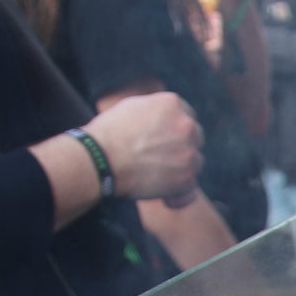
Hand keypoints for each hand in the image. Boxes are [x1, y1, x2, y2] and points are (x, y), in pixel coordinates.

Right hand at [88, 91, 204, 207]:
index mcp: (173, 104)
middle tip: (161, 157)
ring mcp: (189, 152)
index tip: (166, 139)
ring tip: (157, 173)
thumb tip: (166, 116)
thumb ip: (156, 109)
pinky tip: (162, 191)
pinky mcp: (187, 177)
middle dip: (182, 146)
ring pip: (195, 161)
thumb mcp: (132, 106)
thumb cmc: (109, 133)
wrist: (100, 159)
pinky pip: (190, 185)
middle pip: (195, 137)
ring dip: (182, 167)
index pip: (187, 116)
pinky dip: (178, 191)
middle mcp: (186, 125)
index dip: (175, 129)